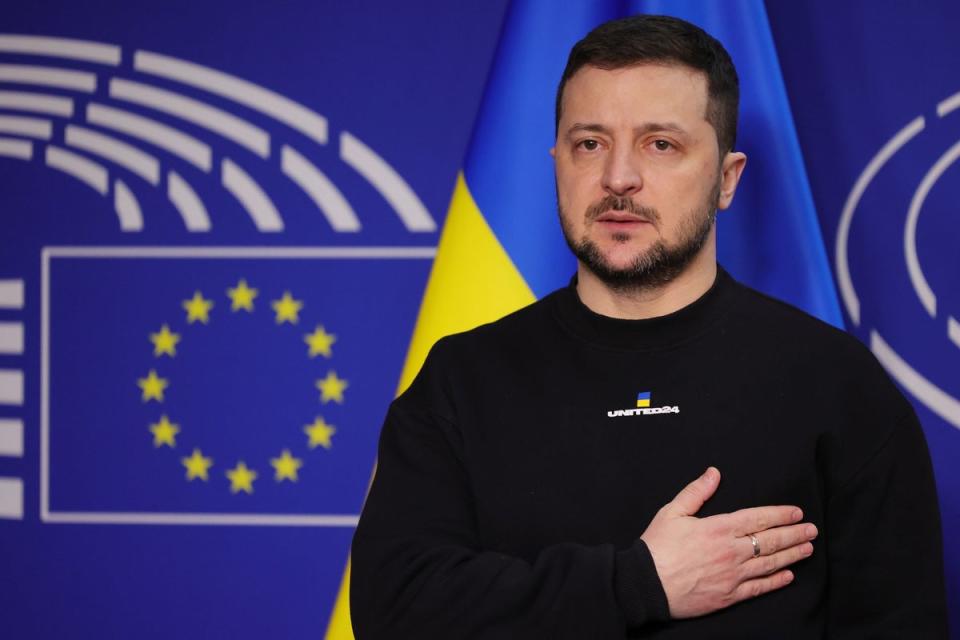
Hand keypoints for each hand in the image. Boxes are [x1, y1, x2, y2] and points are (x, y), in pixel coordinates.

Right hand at [639, 467, 816, 618]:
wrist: (646, 584)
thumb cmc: (657, 547)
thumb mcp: (672, 512)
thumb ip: (696, 492)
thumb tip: (713, 473)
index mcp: (718, 528)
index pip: (758, 518)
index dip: (780, 515)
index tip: (796, 512)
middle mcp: (731, 551)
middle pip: (770, 541)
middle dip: (794, 534)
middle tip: (811, 530)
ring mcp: (732, 575)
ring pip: (770, 564)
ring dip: (791, 555)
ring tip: (807, 549)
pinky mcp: (729, 595)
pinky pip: (759, 588)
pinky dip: (776, 581)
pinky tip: (788, 576)